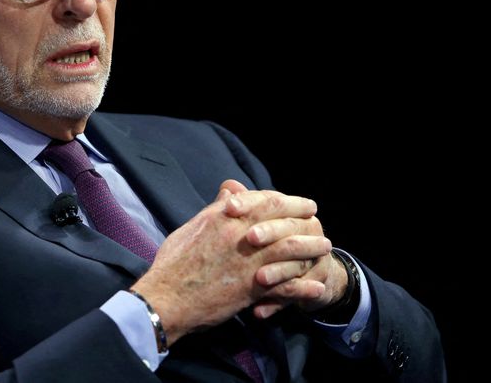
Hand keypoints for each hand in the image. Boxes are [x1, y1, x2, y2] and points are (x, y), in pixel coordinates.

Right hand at [130, 181, 327, 344]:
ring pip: (289, 250)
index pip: (263, 200)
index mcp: (223, 217)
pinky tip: (316, 286)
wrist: (166, 298)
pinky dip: (302, 286)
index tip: (296, 202)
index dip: (284, 200)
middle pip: (282, 220)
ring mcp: (247, 262)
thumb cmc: (173, 263)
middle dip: (303, 218)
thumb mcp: (192, 228)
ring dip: (311, 249)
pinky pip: (284, 286)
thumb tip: (231, 192)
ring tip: (325, 249)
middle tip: (316, 218)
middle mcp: (239, 235)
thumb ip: (215, 210)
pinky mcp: (250, 288)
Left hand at [224, 181, 349, 318]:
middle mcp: (309, 231)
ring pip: (296, 264)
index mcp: (294, 211)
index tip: (229, 207)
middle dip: (270, 232)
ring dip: (277, 271)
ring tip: (258, 278)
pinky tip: (258, 312)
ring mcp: (314, 259)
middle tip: (249, 238)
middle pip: (291, 228)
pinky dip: (276, 305)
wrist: (303, 277)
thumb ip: (245, 207)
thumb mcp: (257, 224)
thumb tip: (227, 187)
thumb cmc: (271, 243)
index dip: (251, 202)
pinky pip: (296, 296)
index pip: (274, 201)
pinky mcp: (314, 287)